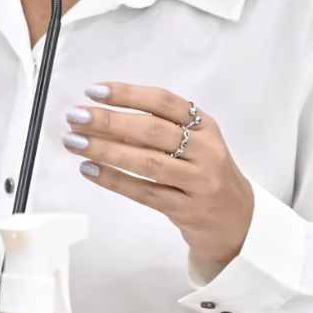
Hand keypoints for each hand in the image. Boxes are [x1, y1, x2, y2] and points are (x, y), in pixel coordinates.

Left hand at [62, 82, 253, 274]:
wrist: (238, 222)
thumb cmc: (206, 175)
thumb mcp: (192, 146)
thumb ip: (154, 132)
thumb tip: (100, 119)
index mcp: (205, 127)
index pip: (163, 102)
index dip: (127, 94)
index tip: (95, 90)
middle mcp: (205, 152)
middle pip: (152, 131)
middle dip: (109, 121)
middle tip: (76, 116)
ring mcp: (198, 182)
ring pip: (147, 162)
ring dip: (106, 150)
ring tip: (74, 141)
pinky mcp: (186, 209)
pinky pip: (144, 192)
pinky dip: (114, 180)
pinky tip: (90, 169)